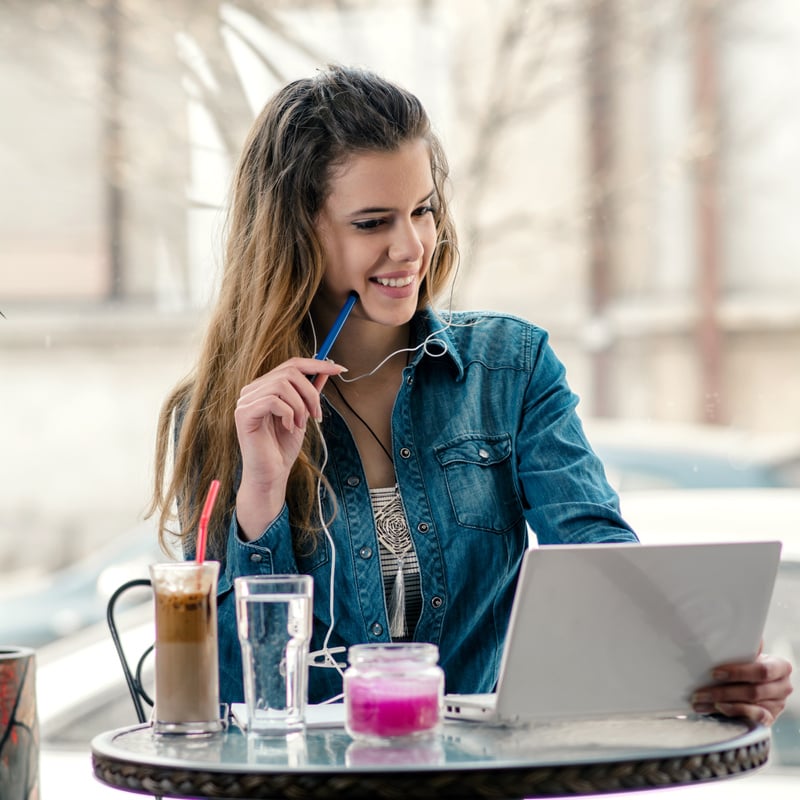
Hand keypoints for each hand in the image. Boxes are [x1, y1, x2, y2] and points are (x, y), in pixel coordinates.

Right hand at [234, 357, 344, 537]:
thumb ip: (310, 393)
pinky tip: (288, 428)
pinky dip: (288, 414)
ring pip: (282, 384)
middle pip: (289, 372)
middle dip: (311, 392)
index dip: (317, 364)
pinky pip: (273, 400)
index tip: (339, 369)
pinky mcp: (244, 413)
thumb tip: (326, 371)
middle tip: (317, 415)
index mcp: (265, 387)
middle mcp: (252, 390)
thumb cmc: (282, 447)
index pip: (291, 364)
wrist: (271, 474)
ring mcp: (246, 400)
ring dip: (300, 406)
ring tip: (300, 425)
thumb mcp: (303, 415)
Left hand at [692, 652, 792, 725]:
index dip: (738, 672)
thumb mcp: (747, 655)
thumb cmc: (746, 664)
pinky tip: (718, 708)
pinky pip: (755, 718)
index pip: (762, 670)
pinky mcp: (771, 719)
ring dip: (723, 703)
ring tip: (701, 700)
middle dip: (723, 691)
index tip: (714, 673)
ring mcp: (778, 705)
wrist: (752, 683)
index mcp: (780, 666)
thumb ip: (744, 648)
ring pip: (751, 706)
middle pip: (754, 691)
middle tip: (700, 692)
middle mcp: (783, 687)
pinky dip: (735, 712)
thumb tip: (732, 628)